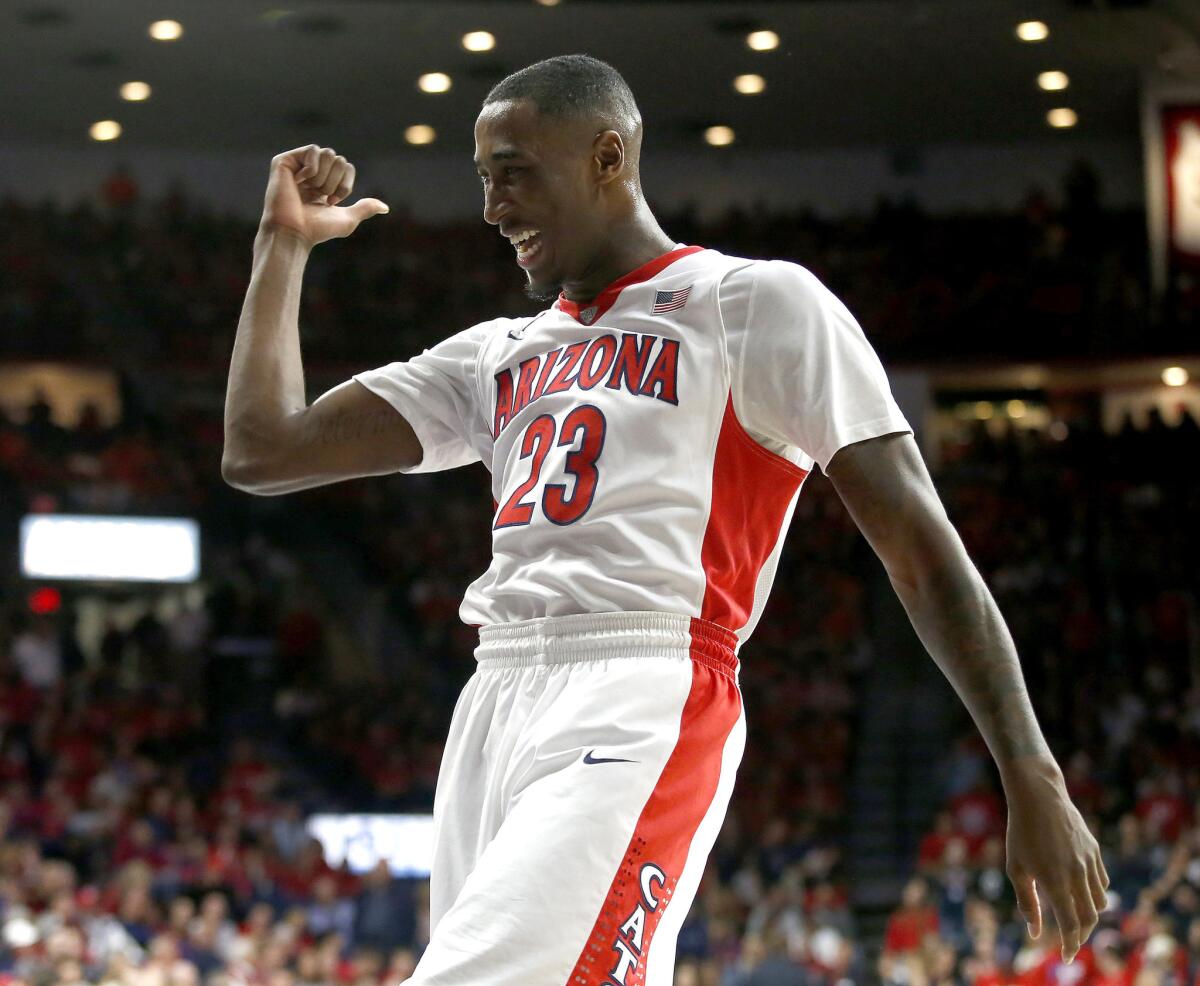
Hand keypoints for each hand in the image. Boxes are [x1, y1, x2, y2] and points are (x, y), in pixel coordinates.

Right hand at [259, 144, 388, 247]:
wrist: (294, 232)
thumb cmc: (317, 229)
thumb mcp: (347, 220)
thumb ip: (364, 208)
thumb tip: (385, 207)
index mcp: (323, 182)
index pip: (346, 167)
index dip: (345, 184)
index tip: (332, 202)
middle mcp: (310, 172)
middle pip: (339, 159)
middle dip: (335, 182)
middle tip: (320, 197)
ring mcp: (297, 165)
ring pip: (328, 153)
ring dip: (324, 178)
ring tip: (309, 192)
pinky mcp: (284, 161)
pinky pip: (312, 150)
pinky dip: (312, 169)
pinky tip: (299, 182)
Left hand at [1003, 757, 1109, 963]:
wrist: (1039, 797)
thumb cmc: (1020, 833)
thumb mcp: (1016, 868)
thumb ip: (1027, 902)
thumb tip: (1034, 933)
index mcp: (1055, 881)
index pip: (1070, 925)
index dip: (1069, 945)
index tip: (1063, 957)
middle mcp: (1077, 874)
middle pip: (1089, 918)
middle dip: (1080, 935)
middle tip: (1068, 942)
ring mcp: (1090, 862)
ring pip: (1099, 901)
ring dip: (1089, 916)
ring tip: (1074, 919)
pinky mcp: (1095, 851)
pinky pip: (1102, 882)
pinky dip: (1095, 895)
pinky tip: (1082, 894)